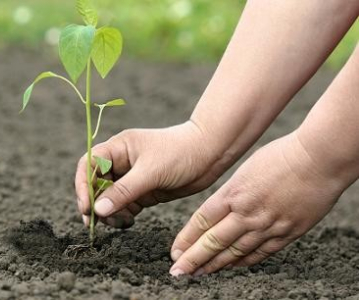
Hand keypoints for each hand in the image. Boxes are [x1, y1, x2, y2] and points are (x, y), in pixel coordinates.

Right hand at [75, 121, 224, 227]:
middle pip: (96, 184)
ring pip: (110, 198)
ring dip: (110, 212)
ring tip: (119, 222)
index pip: (89, 164)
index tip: (87, 207)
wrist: (210, 154)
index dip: (83, 185)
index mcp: (118, 148)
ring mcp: (132, 178)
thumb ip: (123, 191)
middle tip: (97, 222)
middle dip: (96, 203)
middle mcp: (122, 162)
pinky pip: (125, 206)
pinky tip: (129, 221)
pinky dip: (123, 215)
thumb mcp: (150, 172)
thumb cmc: (180, 153)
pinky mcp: (143, 191)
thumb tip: (97, 210)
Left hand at [169, 132, 348, 275]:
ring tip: (200, 274)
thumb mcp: (245, 170)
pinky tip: (232, 267)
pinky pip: (260, 253)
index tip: (175, 252)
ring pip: (235, 252)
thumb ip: (231, 194)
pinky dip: (244, 262)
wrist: (318, 160)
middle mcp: (246, 213)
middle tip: (178, 272)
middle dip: (193, 259)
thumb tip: (218, 211)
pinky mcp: (286, 233)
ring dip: (215, 265)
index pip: (201, 222)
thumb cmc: (280, 157)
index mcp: (233, 194)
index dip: (186, 240)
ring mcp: (267, 225)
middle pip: (213, 242)